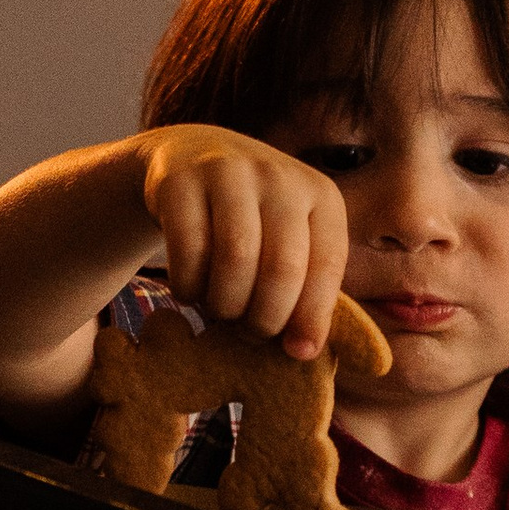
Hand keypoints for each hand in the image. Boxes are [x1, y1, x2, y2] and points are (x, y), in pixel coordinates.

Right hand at [138, 126, 350, 358]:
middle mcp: (279, 178)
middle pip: (282, 267)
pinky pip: (187, 251)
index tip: (298, 353)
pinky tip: (190, 290)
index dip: (313, 316)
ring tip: (221, 312)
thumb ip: (305, 287)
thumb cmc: (252, 216)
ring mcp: (228, 173)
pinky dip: (189, 287)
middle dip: (266, 318)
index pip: (328, 264)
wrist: (192, 156)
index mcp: (321, 196)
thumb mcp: (291, 238)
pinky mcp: (180, 182)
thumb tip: (304, 351)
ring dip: (226, 305)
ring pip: (235, 260)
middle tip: (250, 334)